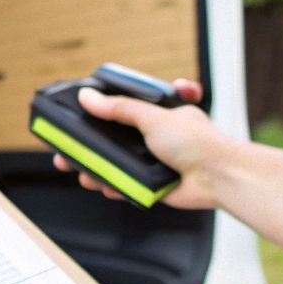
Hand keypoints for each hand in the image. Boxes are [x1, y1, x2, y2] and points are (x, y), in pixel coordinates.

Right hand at [51, 79, 235, 209]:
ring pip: (114, 163)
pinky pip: (124, 185)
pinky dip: (111, 185)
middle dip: (87, 143)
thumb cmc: (197, 142)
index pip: (123, 108)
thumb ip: (119, 109)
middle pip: (112, 139)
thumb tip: (87, 98)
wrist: (218, 178)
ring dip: (93, 166)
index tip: (78, 113)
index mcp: (159, 115)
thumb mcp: (154, 117)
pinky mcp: (152, 185)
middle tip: (64, 145)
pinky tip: (99, 184)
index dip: (100, 111)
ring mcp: (152, 162)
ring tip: (73, 167)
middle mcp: (154, 137)